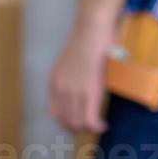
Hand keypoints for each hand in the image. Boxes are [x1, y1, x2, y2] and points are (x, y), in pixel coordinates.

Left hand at [48, 17, 114, 132]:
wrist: (91, 30)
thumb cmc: (85, 42)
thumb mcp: (70, 64)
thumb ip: (71, 80)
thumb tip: (81, 93)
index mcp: (53, 82)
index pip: (55, 114)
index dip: (67, 123)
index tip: (79, 123)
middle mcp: (60, 89)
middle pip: (66, 121)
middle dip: (79, 128)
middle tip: (91, 126)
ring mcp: (74, 91)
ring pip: (77, 123)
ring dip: (88, 128)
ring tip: (98, 125)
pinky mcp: (89, 91)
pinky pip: (90, 120)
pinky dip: (97, 127)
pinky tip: (104, 125)